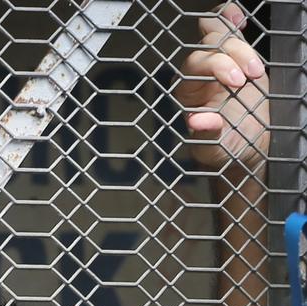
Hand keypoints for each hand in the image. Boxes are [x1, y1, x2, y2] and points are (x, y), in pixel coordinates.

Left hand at [175, 3, 268, 173]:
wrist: (244, 145)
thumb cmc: (224, 147)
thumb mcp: (214, 149)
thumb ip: (206, 135)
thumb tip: (196, 122)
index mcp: (187, 92)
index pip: (196, 65)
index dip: (218, 66)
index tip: (238, 82)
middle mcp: (197, 73)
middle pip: (208, 44)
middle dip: (233, 54)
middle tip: (251, 76)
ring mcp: (215, 61)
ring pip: (219, 33)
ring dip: (239, 43)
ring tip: (255, 68)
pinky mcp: (233, 55)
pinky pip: (227, 27)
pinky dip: (232, 18)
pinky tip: (240, 19)